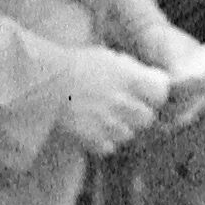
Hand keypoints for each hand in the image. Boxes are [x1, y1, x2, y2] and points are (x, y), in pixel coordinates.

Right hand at [49, 40, 196, 159]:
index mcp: (130, 79)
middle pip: (148, 117)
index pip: (162, 92)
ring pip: (130, 134)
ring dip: (121, 127)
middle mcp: (125, 104)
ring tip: (103, 115)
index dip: (156, 91)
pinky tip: (91, 127)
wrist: (42, 84)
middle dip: (139, 112)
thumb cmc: (74, 66)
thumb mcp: (108, 58)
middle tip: (122, 105)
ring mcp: (111, 125)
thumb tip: (151, 80)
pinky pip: (110, 146)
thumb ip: (132, 71)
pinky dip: (104, 140)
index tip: (149, 90)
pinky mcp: (96, 142)